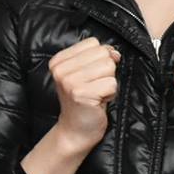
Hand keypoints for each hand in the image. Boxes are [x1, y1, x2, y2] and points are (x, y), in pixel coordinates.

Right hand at [47, 37, 120, 153]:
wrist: (76, 130)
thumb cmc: (84, 101)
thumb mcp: (86, 73)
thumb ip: (98, 57)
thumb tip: (114, 52)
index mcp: (59, 60)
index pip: (93, 43)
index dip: (99, 59)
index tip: (90, 77)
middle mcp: (61, 69)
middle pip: (102, 54)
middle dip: (105, 72)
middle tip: (94, 87)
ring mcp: (69, 82)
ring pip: (109, 67)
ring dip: (108, 83)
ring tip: (96, 94)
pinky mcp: (81, 94)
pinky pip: (111, 84)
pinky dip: (110, 94)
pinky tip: (98, 102)